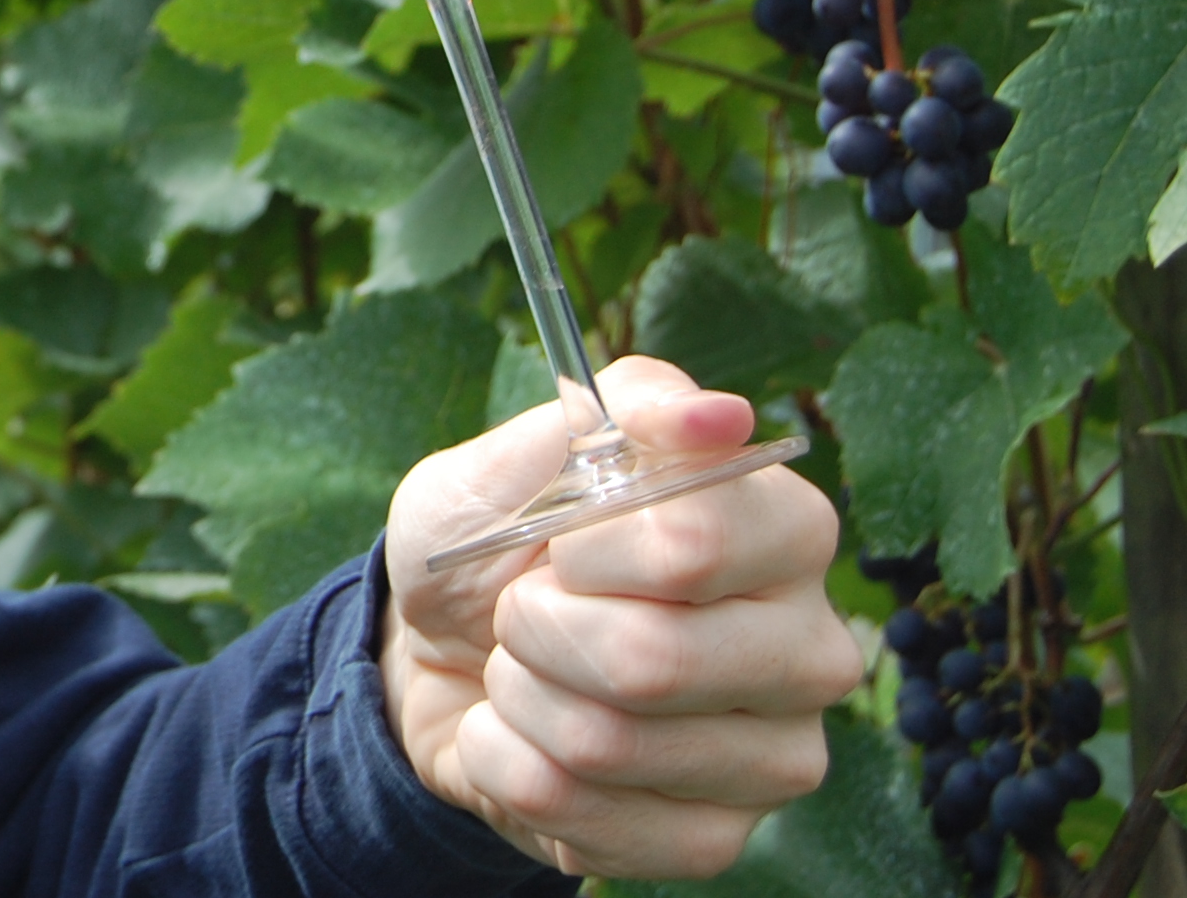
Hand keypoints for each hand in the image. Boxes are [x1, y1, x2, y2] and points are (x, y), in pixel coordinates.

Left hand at [377, 357, 864, 880]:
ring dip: (520, 699)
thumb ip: (618, 411)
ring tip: (526, 670)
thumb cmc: (496, 544)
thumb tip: (720, 416)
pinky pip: (580, 816)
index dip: (583, 545)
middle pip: (653, 661)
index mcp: (786, 531)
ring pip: (608, 743)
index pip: (695, 546)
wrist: (440, 653)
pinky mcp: (719, 840)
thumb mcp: (518, 457)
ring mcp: (778, 756)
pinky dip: (511, 768)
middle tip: (526, 611)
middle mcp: (811, 647)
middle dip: (537, 630)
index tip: (557, 536)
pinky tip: (528, 741)